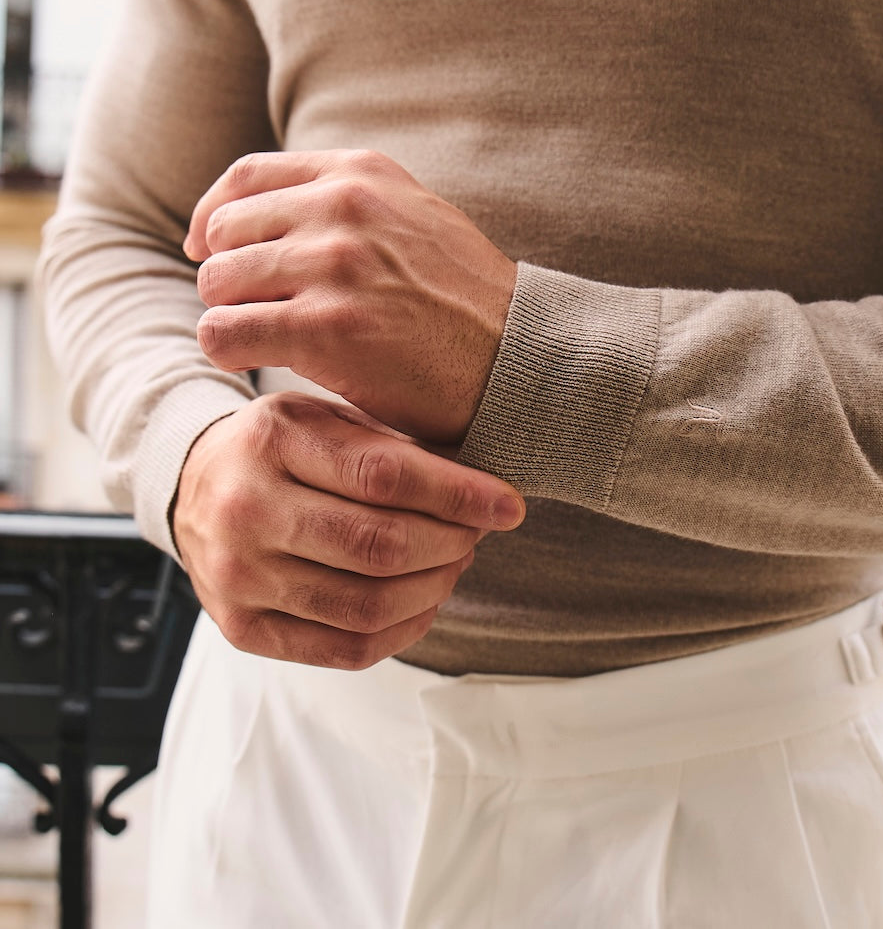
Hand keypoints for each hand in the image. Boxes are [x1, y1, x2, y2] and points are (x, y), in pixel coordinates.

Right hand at [171, 392, 524, 668]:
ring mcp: (239, 577)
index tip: (508, 503)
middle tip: (478, 533)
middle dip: (450, 544)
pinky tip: (423, 600)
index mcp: (271, 441)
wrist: (191, 485)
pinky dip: (402, 630)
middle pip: (379, 546)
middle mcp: (247, 510)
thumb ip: (389, 444)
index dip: (457, 494)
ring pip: (367, 605)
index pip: (383, 476)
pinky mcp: (242, 629)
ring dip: (433, 588)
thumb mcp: (322, 414)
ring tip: (454, 562)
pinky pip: (344, 649)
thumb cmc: (279, 446)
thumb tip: (480, 483)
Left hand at [185, 149, 517, 441]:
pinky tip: (256, 361)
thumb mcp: (411, 214)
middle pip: (226, 231)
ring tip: (262, 338)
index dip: (213, 215)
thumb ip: (347, 198)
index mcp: (360, 174)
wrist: (517, 357)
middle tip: (253, 309)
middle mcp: (343, 207)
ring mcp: (334, 265)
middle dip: (227, 274)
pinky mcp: (324, 329)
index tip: (208, 248)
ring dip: (229, 314)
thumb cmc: (461, 298)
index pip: (246, 177)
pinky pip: (224, 332)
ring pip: (217, 282)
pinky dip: (227, 349)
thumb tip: (265, 203)